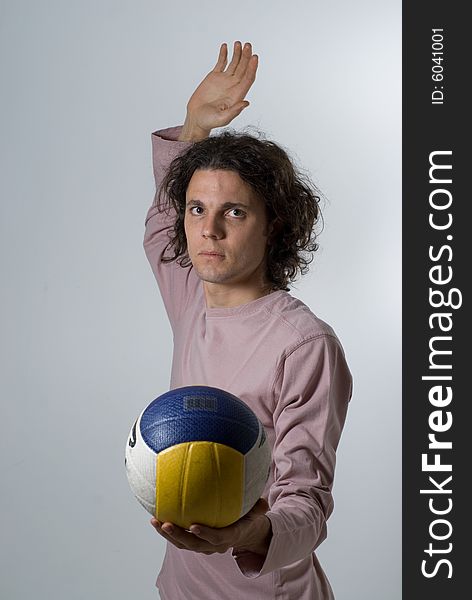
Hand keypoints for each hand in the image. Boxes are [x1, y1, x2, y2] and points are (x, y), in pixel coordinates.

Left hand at [150, 497, 270, 555]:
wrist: (246, 533)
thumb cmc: (251, 518)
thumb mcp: (258, 513)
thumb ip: (259, 507)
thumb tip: (263, 500)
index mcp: (230, 537)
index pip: (216, 538)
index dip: (205, 534)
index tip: (193, 525)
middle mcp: (215, 545)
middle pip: (194, 544)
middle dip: (178, 535)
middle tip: (165, 523)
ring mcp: (204, 545)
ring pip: (184, 544)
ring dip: (168, 534)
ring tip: (154, 521)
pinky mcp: (197, 541)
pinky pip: (181, 538)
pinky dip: (169, 530)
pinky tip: (157, 515)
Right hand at [179, 41, 258, 140]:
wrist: (196, 118)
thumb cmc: (209, 121)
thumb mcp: (222, 119)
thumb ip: (234, 111)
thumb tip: (246, 103)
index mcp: (237, 95)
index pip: (248, 78)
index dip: (252, 68)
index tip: (254, 57)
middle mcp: (233, 86)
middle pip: (243, 68)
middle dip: (246, 56)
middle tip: (248, 45)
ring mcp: (224, 80)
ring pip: (234, 63)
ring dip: (237, 53)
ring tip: (238, 43)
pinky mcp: (214, 77)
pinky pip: (221, 63)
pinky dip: (223, 54)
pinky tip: (225, 46)